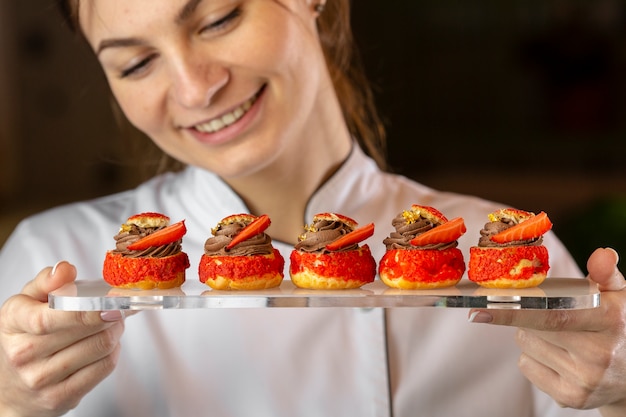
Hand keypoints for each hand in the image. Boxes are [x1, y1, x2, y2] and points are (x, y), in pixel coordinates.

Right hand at [0, 262, 124, 416]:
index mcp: (13, 323)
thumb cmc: (24, 335)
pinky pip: (103, 368)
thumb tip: (65, 269)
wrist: (8, 389)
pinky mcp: (61, 399)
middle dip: (111, 315)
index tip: (110, 301)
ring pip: (100, 348)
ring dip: (116, 332)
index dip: (85, 311)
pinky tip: (107, 345)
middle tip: (118, 308)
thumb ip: (46, 282)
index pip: (49, 318)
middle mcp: (23, 354)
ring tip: (113, 324)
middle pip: (84, 331)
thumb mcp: (25, 303)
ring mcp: (41, 380)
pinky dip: (113, 352)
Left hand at [468, 248, 625, 414]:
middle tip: (546, 310)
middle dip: (528, 314)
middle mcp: (599, 355)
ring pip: (525, 345)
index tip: (479, 309)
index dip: (514, 311)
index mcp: (610, 322)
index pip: (553, 316)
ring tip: (562, 337)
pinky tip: (560, 356)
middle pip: (532, 328)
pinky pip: (526, 366)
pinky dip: (534, 357)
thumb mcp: (618, 297)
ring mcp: (584, 380)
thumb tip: (601, 255)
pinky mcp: (570, 398)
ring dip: (532, 335)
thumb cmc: (617, 325)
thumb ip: (606, 274)